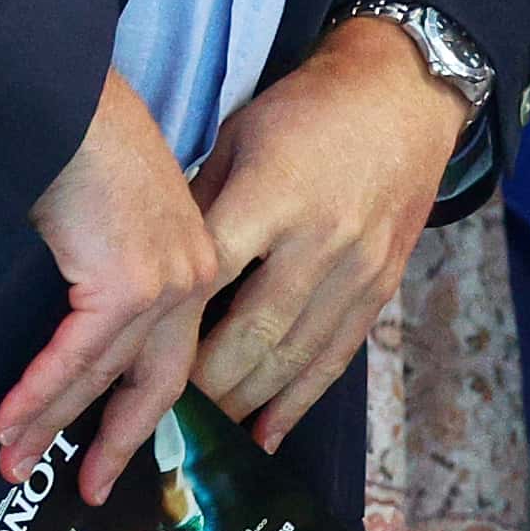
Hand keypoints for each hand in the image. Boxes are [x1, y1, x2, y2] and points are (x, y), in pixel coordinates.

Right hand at [3, 71, 220, 502]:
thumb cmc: (87, 150)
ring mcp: (167, 284)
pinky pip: (76, 357)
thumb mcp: (116, 223)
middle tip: (92, 489)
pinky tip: (9, 419)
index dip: (146, 412)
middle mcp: (195, 279)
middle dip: (116, 442)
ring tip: (13, 462)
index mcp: (200, 265)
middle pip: (156, 385)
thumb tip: (84, 328)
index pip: (176, 356)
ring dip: (50, 423)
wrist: (73, 104)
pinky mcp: (127, 285)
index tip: (124, 453)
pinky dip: (38, 391)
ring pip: (103, 378)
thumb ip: (115, 276)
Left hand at [188, 13, 476, 450]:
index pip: (207, 280)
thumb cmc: (307, 110)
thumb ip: (200, 208)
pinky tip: (264, 436)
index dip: (165, 331)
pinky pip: (335, 357)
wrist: (406, 94)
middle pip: (250, 335)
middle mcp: (321, 240)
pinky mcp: (382, 287)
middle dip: (199, 388)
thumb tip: (154, 277)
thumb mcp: (238, 139)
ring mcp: (359, 268)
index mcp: (273, 196)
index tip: (124, 368)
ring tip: (198, 436)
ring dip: (243, 404)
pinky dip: (297, 402)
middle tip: (153, 420)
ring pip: (292, 358)